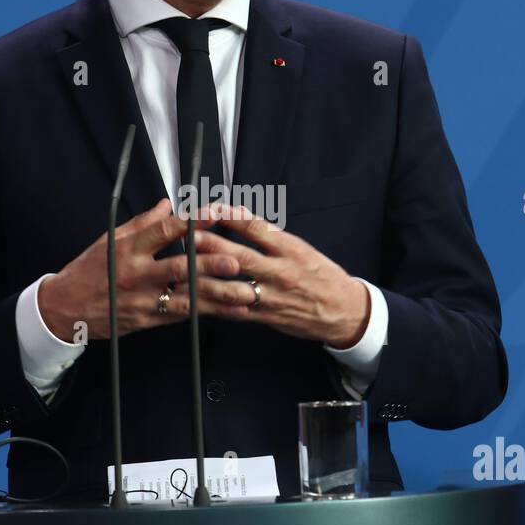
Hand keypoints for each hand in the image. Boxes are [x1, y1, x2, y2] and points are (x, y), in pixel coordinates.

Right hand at [37, 198, 240, 340]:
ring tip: (243, 294)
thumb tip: (168, 205)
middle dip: (210, 265)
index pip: (164, 231)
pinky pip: (180, 315)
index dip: (192, 221)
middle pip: (180, 268)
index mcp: (128, 248)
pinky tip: (229, 313)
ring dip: (217, 296)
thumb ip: (142, 223)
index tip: (215, 212)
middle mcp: (137, 273)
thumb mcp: (110, 240)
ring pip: (186, 297)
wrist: (64, 309)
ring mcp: (142, 299)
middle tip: (237, 261)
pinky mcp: (146, 320)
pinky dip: (206, 314)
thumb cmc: (87, 271)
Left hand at [191, 203, 370, 347]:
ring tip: (180, 270)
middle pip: (240, 256)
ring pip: (233, 287)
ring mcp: (272, 296)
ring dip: (205, 279)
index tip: (211, 207)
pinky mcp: (266, 317)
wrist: (344, 311)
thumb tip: (237, 213)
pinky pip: (235, 310)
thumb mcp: (301, 248)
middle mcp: (281, 272)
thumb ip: (268, 234)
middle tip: (186, 235)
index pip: (257, 228)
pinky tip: (195, 298)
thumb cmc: (321, 275)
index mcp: (291, 250)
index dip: (231, 217)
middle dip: (211, 246)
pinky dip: (213, 304)